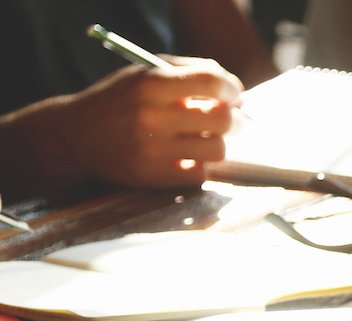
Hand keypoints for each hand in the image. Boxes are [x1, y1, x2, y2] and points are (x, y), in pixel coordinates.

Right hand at [51, 57, 241, 188]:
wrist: (74, 136)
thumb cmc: (119, 100)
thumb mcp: (145, 73)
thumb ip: (190, 72)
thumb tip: (237, 93)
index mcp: (150, 83)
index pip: (211, 82)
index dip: (232, 88)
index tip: (234, 95)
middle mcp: (150, 116)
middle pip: (222, 119)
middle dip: (235, 119)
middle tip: (231, 120)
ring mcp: (150, 149)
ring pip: (217, 150)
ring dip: (218, 144)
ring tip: (207, 138)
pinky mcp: (150, 176)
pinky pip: (199, 174)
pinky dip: (200, 165)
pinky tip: (188, 157)